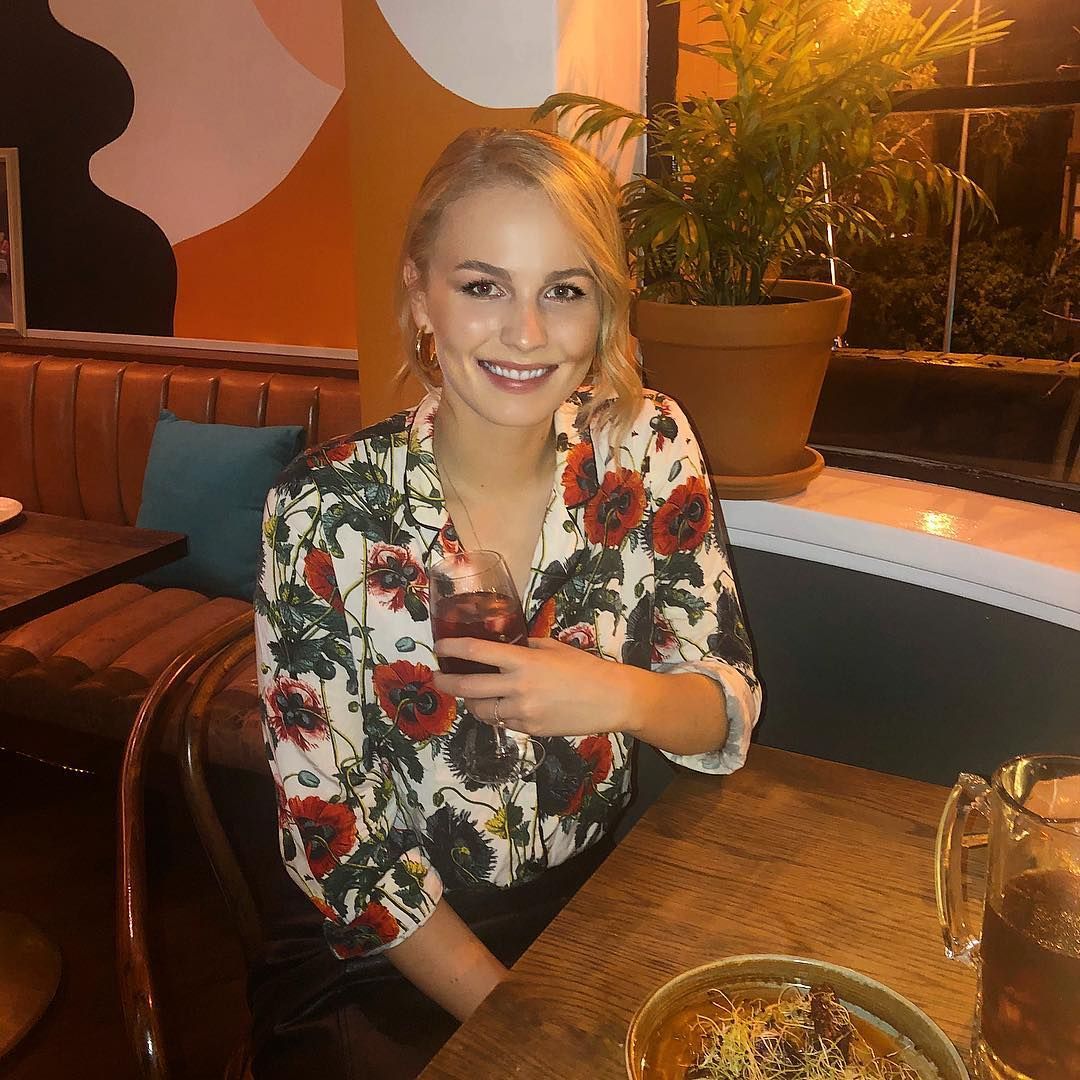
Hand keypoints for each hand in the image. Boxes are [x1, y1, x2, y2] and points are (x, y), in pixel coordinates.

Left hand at [431, 636, 655, 738]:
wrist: (611, 699)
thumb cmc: (585, 667)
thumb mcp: (553, 647)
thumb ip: (525, 647)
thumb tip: (504, 647)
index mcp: (523, 662)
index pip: (476, 653)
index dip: (452, 648)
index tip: (438, 647)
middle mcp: (518, 688)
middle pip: (468, 688)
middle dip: (445, 683)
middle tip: (436, 678)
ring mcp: (522, 713)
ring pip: (481, 711)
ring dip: (470, 702)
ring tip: (469, 694)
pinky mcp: (529, 730)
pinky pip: (503, 722)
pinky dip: (497, 713)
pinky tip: (499, 706)